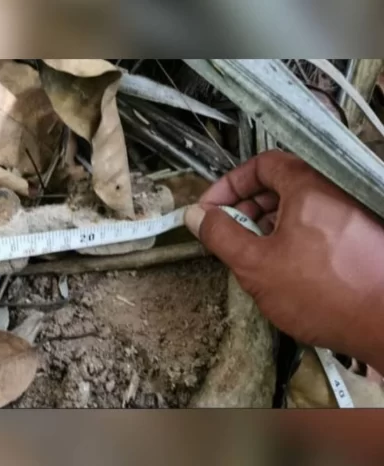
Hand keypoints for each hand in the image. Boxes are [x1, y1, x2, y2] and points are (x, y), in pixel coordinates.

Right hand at [184, 150, 383, 372]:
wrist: (382, 325)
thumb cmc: (330, 295)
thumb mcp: (254, 264)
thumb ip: (220, 235)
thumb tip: (199, 217)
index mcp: (309, 187)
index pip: (261, 164)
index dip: (229, 184)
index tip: (212, 207)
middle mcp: (334, 193)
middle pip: (279, 184)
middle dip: (245, 206)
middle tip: (227, 230)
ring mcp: (351, 214)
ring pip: (297, 205)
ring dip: (268, 223)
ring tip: (253, 252)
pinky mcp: (360, 237)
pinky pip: (316, 223)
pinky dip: (293, 235)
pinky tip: (284, 264)